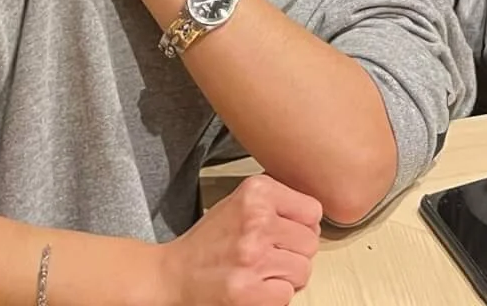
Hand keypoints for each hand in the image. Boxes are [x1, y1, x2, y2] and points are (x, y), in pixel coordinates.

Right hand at [151, 173, 320, 305]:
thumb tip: (314, 220)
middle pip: (310, 243)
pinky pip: (287, 295)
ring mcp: (252, 256)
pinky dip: (274, 296)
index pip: (312, 211)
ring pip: (303, 271)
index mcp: (257, 192)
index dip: (302, 227)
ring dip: (286, 277)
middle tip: (270, 257)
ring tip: (261, 272)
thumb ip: (278, 202)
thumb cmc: (209, 241)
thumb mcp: (241, 202)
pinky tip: (255, 287)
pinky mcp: (247, 291)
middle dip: (294, 254)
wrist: (172, 274)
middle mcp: (256, 220)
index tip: (286, 234)